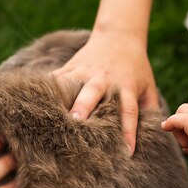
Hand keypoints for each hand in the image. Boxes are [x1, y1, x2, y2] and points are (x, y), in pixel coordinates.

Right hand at [52, 29, 158, 154]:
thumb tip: (156, 138)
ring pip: (70, 85)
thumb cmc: (136, 68)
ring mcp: (84, 71)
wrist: (119, 36)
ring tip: (48, 114)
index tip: (127, 152)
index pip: (128, 112)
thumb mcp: (149, 86)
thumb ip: (151, 110)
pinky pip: (56, 78)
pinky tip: (31, 101)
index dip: (129, 132)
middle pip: (93, 93)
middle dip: (84, 107)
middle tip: (76, 121)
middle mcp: (104, 79)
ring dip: (60, 98)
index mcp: (125, 87)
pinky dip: (45, 89)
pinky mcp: (71, 67)